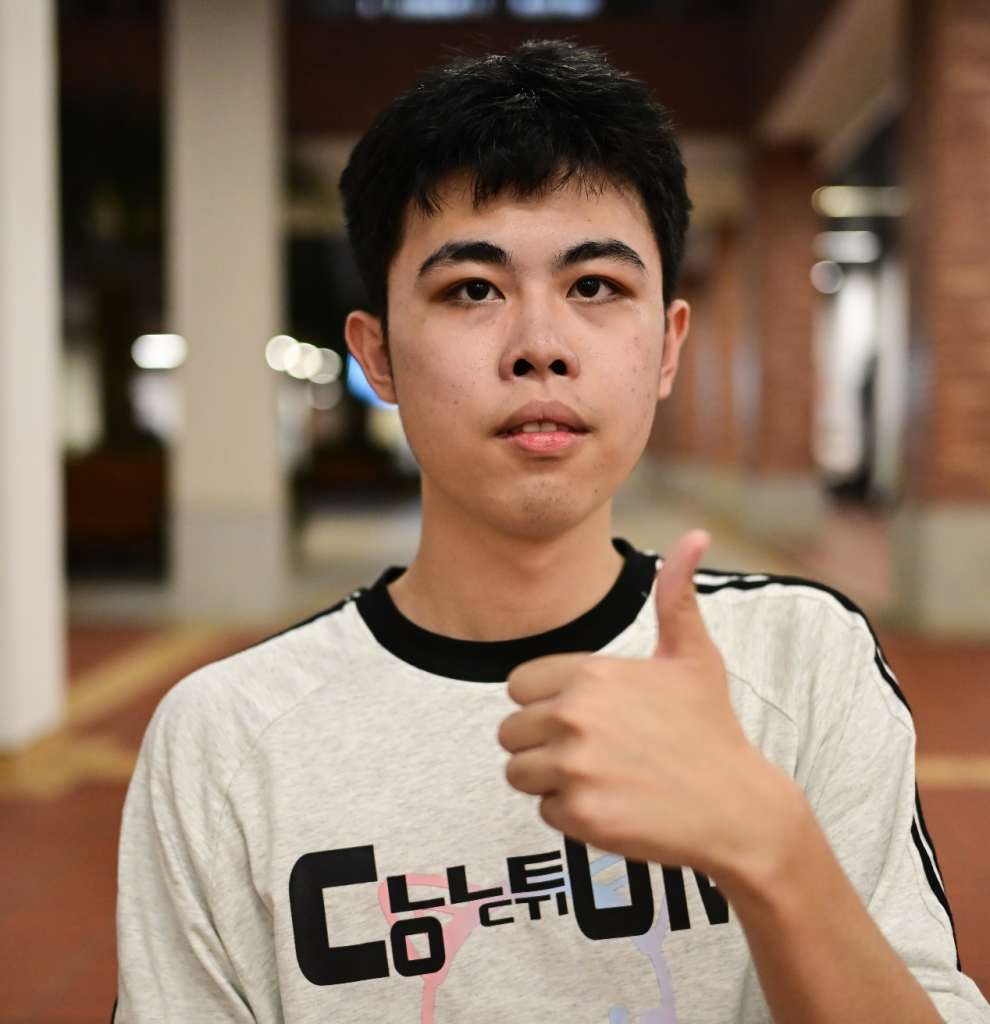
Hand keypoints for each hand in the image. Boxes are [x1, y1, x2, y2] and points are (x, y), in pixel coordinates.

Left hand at [498, 530, 790, 880]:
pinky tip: (615, 806)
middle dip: (543, 744)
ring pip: (519, 772)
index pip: (517, 686)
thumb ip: (676, 596)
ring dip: (551, 780)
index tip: (586, 716)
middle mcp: (575, 715)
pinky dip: (572, 815)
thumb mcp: (694, 657)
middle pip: (510, 732)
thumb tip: (694, 535)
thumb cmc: (711, 729)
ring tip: (603, 777)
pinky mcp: (580, 815)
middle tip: (597, 752)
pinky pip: (544, 811)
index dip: (546, 703)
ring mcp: (575, 767)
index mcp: (592, 673)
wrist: (739, 809)